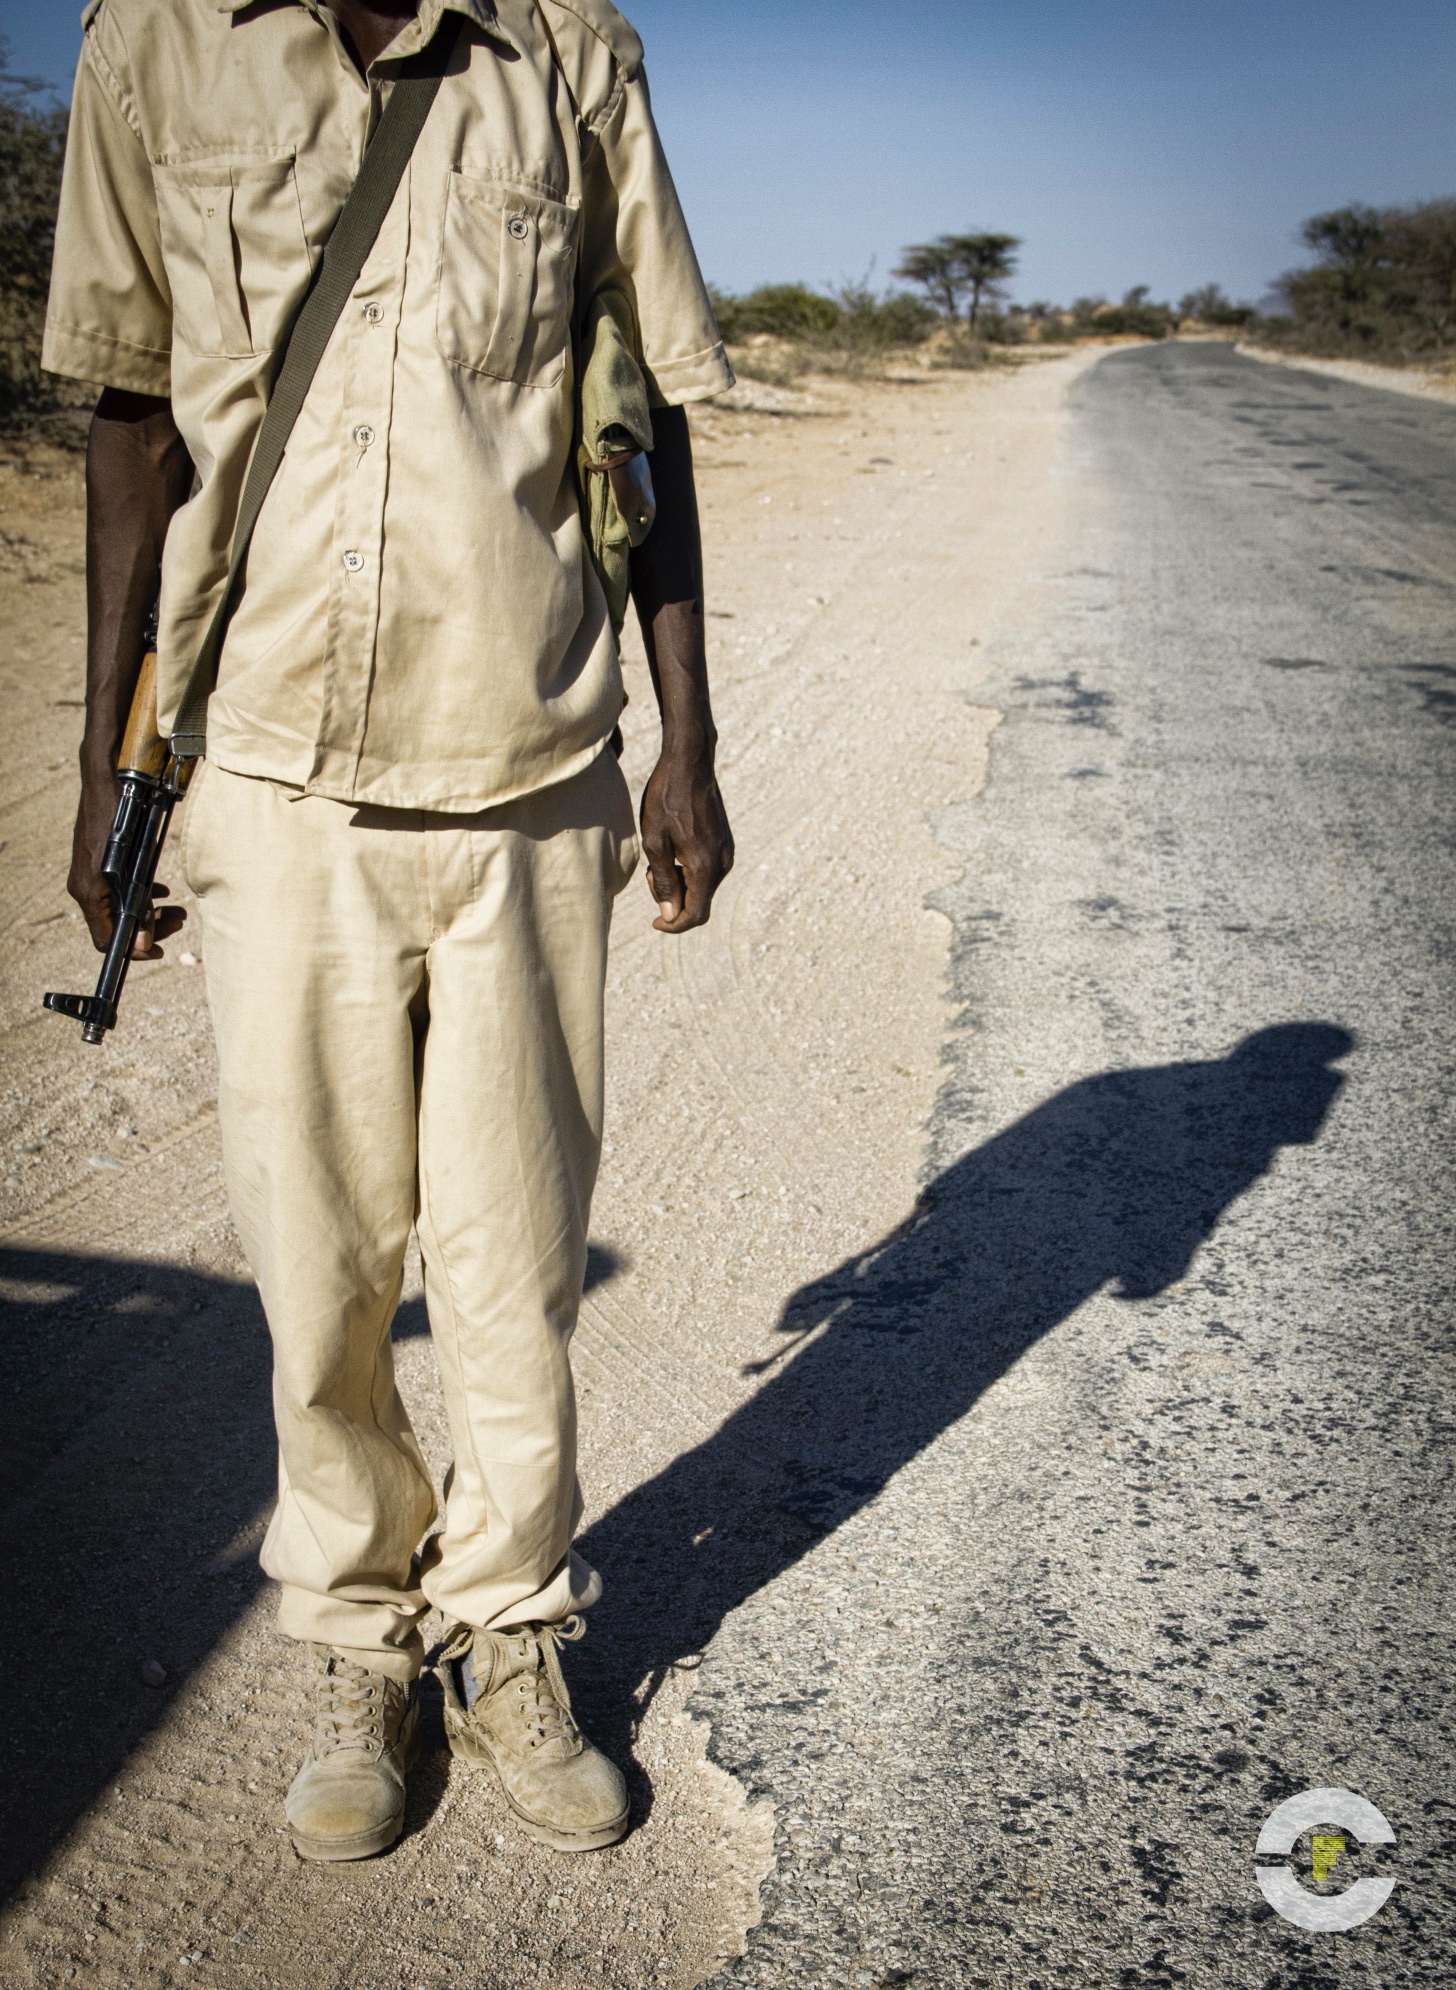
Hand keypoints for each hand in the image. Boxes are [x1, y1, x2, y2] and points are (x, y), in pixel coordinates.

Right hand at [68, 760, 185, 957]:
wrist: (106, 780)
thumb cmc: (121, 818)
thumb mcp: (136, 868)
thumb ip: (138, 907)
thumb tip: (142, 943)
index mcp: (90, 893)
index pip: (106, 940)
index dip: (133, 950)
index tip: (158, 949)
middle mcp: (85, 888)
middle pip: (116, 926)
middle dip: (150, 928)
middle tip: (179, 922)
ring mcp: (90, 876)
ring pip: (120, 908)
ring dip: (149, 912)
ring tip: (177, 910)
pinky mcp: (99, 864)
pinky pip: (118, 891)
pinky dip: (141, 895)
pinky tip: (162, 891)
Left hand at [639, 732, 732, 931]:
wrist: (690, 763)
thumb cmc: (666, 799)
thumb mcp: (655, 842)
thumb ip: (664, 882)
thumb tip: (670, 916)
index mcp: (705, 866)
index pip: (695, 915)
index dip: (673, 925)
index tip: (654, 923)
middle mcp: (722, 863)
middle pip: (700, 904)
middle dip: (673, 900)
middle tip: (651, 873)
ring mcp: (727, 852)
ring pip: (703, 888)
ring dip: (680, 884)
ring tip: (660, 855)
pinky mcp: (725, 843)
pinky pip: (708, 871)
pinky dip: (689, 871)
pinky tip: (674, 848)